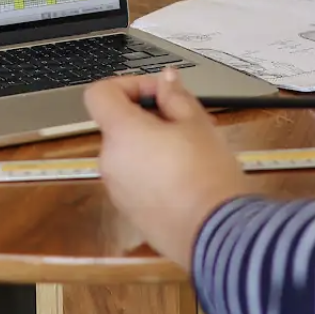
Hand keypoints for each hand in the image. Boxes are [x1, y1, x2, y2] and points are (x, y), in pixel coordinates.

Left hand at [83, 68, 255, 268]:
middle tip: (185, 122)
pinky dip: (152, 171)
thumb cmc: (206, 174)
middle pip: (117, 125)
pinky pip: (134, 179)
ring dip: (151, 145)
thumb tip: (165, 80)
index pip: (100, 94)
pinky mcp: (129, 210)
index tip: (157, 94)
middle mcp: (110, 161)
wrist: (214, 233)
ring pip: (128, 153)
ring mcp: (117, 189)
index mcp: (122, 133)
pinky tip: (185, 178)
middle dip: (148, 117)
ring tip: (190, 152)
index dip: (127, 85)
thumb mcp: (197, 123)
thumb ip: (175, 96)